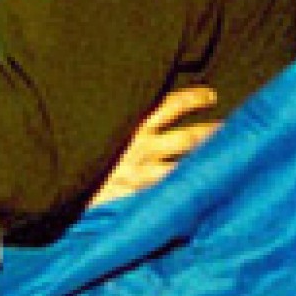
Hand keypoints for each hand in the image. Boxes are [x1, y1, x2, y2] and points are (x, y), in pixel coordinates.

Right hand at [90, 86, 220, 206]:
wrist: (62, 188)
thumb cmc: (78, 156)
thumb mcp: (94, 131)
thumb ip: (117, 121)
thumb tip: (130, 104)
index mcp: (131, 126)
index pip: (170, 105)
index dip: (193, 99)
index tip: (211, 96)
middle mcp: (141, 148)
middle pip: (187, 138)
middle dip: (212, 132)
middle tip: (233, 130)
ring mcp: (142, 174)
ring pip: (184, 167)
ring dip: (208, 165)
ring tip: (231, 165)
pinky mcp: (138, 197)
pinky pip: (169, 196)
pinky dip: (187, 197)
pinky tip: (205, 200)